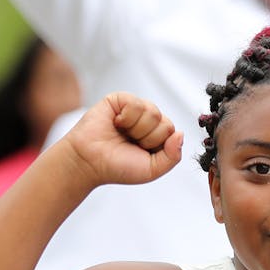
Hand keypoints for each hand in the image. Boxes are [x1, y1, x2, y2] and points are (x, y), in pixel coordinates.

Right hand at [61, 94, 182, 187]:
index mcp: (156, 136)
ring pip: (153, 112)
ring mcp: (134, 109)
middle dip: (147, 138)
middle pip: (164, 122)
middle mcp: (147, 121)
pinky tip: (116, 123)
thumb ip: (173, 156)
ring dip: (136, 128)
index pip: (172, 132)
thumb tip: (181, 134)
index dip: (156, 145)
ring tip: (121, 133)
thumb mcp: (152, 170)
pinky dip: (126, 118)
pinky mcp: (120, 99)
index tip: (140, 151)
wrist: (89, 162)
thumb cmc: (117, 166)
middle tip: (129, 143)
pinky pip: (136, 103)